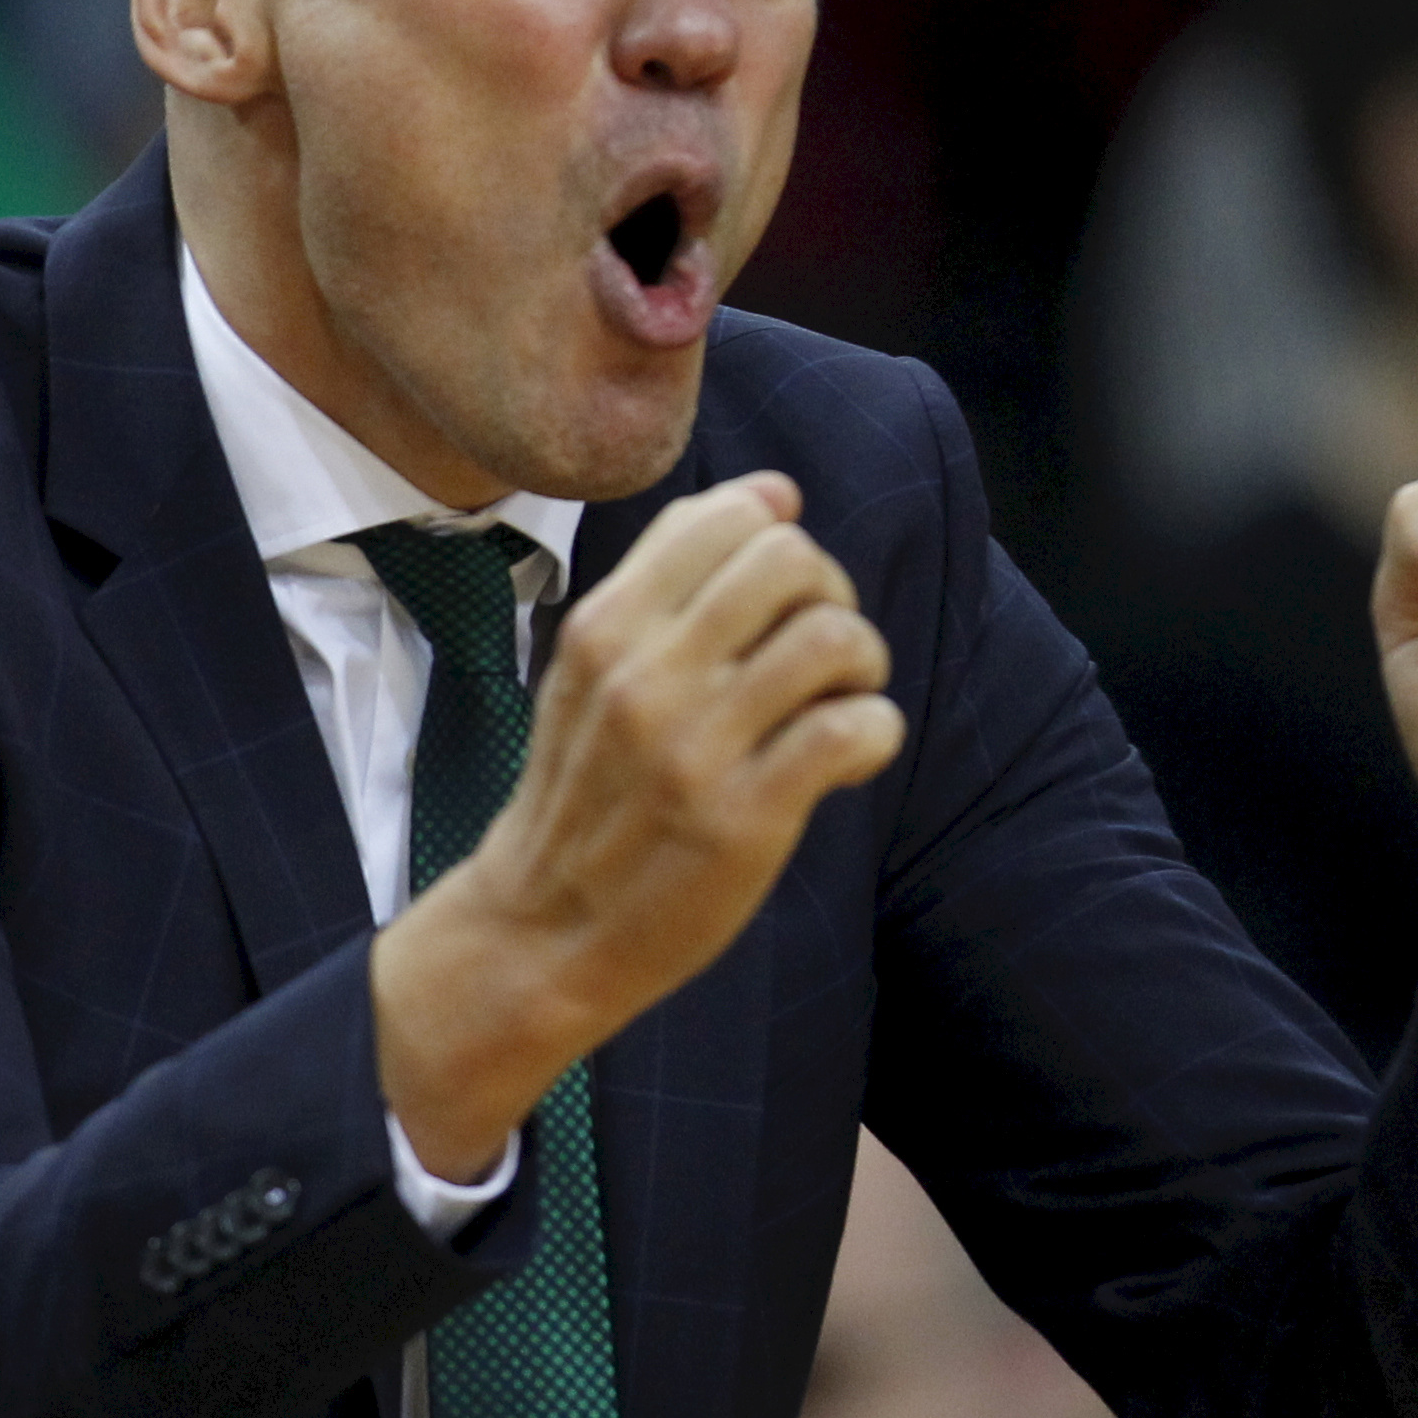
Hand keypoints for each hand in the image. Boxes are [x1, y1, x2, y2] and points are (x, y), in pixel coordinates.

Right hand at [374, 476, 904, 1174]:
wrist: (544, 928)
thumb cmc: (587, 790)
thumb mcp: (595, 668)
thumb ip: (674, 576)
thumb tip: (776, 490)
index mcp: (606, 626)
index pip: (732, 518)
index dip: (782, 544)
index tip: (779, 602)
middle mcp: (646, 676)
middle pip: (790, 561)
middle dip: (829, 596)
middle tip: (819, 654)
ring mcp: (695, 749)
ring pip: (831, 638)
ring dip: (861, 664)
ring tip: (840, 701)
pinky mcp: (745, 819)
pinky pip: (852, 731)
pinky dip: (873, 731)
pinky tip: (847, 756)